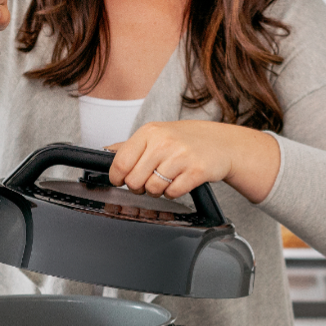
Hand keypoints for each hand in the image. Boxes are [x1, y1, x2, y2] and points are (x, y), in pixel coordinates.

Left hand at [106, 121, 280, 203]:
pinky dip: (173, 193)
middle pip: (134, 181)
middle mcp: (164, 142)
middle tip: (148, 181)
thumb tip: (105, 152)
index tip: (121, 180)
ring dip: (157, 191)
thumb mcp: (156, 134)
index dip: (118, 177)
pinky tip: (180, 181)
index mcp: (149, 132)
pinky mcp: (196, 171)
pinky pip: (172, 194)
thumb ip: (130, 146)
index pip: (120, 162)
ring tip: (167, 179)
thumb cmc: (185, 140)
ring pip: (153, 189)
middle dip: (139, 187)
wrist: (221, 143)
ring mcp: (181, 156)